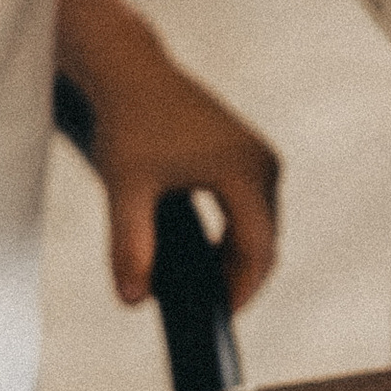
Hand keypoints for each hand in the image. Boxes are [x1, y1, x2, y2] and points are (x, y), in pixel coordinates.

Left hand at [75, 45, 281, 313]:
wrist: (129, 70)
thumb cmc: (128, 122)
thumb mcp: (125, 188)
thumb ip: (130, 246)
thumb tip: (132, 300)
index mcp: (244, 172)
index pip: (258, 251)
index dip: (241, 291)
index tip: (216, 319)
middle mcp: (262, 165)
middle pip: (264, 242)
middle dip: (237, 279)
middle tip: (202, 312)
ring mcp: (258, 157)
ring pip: (259, 226)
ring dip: (235, 258)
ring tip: (199, 288)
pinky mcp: (246, 153)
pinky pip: (250, 208)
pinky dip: (232, 236)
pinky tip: (201, 254)